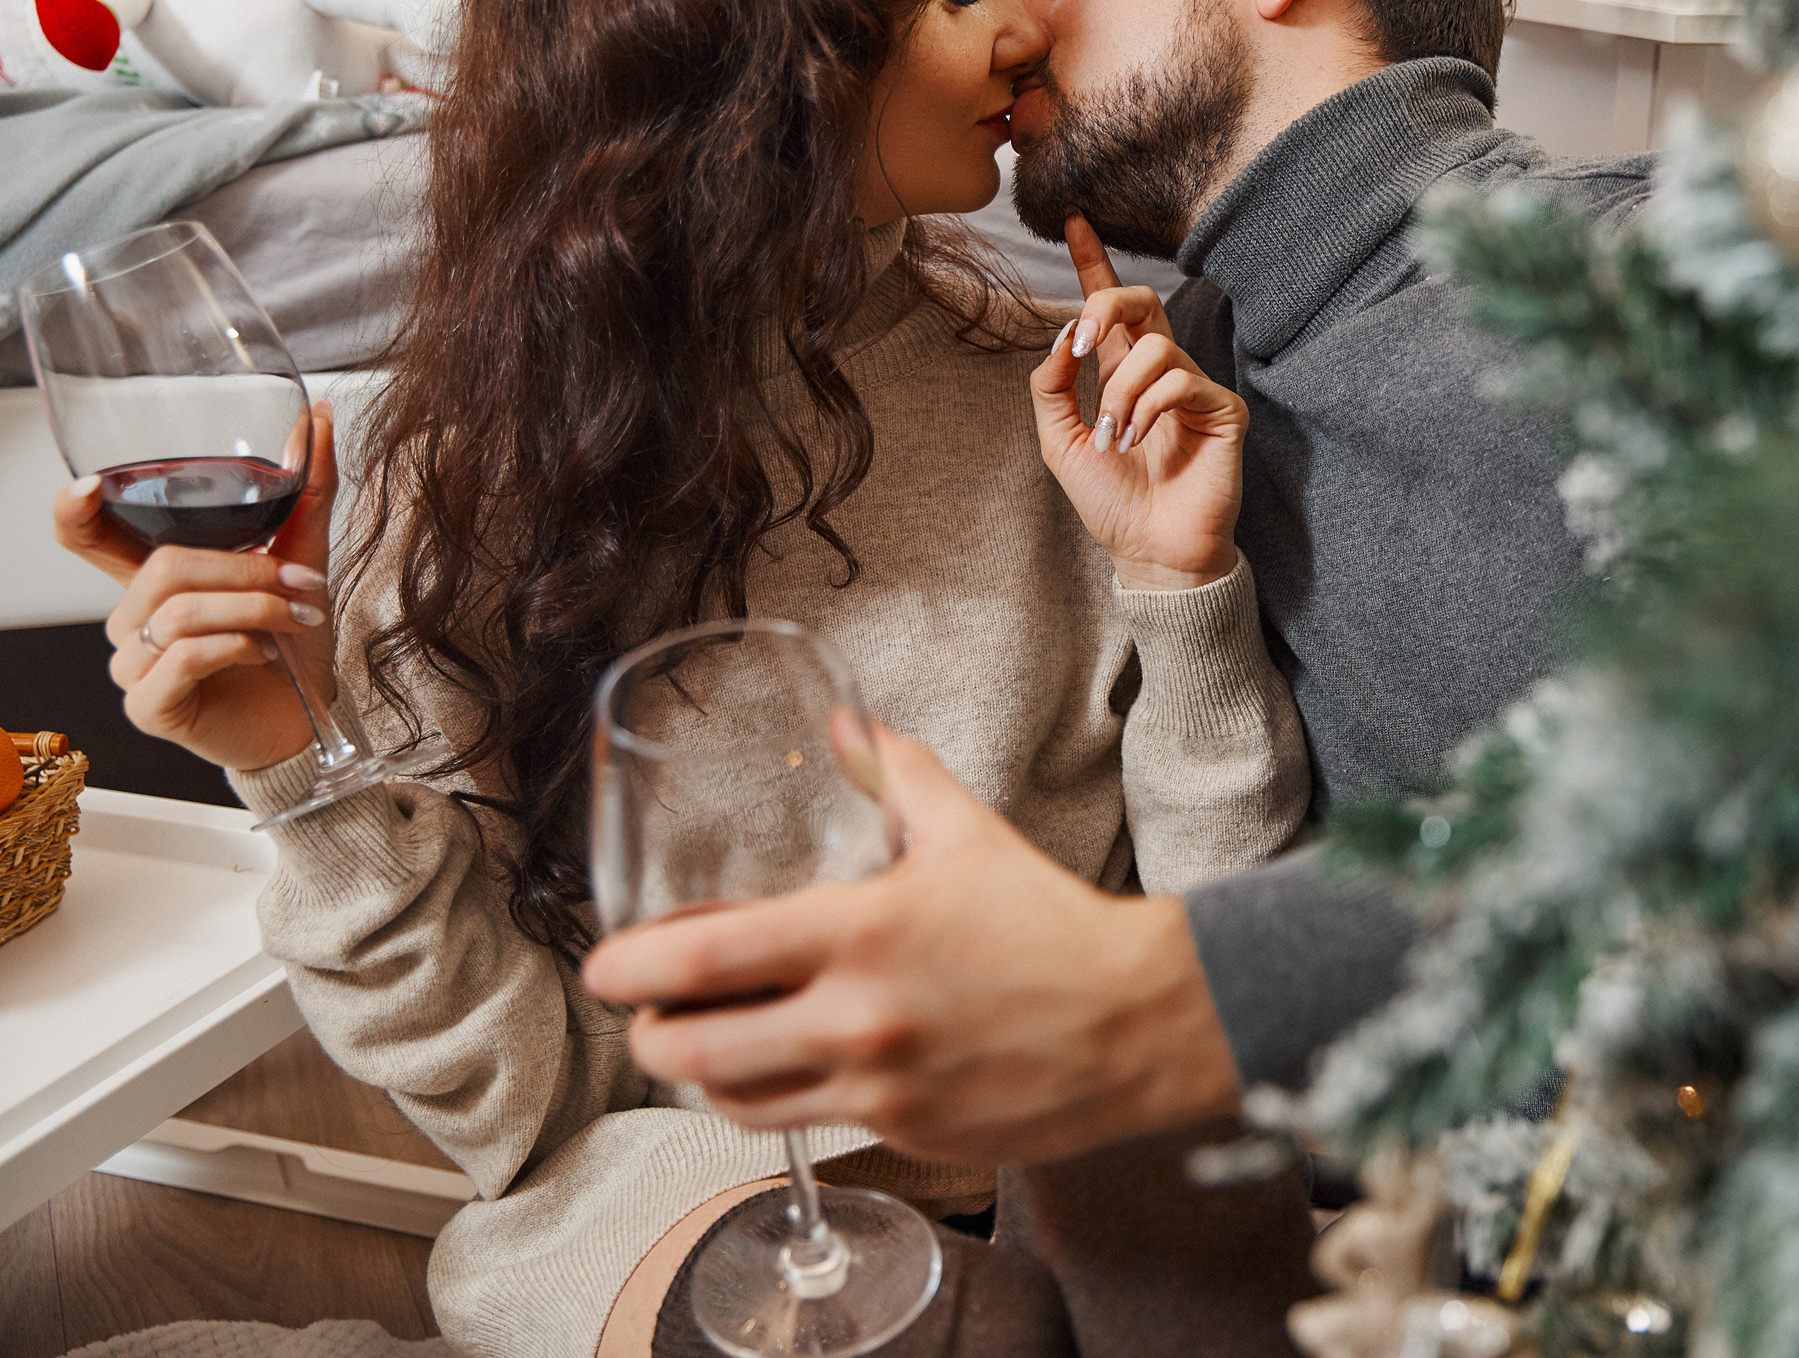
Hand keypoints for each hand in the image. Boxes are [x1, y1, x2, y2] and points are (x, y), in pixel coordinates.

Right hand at [52, 402, 339, 770]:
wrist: (306, 720)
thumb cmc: (289, 646)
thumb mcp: (302, 558)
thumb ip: (305, 492)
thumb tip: (319, 418)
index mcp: (154, 581)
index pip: (87, 540)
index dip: (74, 514)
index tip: (86, 486)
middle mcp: (132, 620)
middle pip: (165, 567)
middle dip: (246, 569)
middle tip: (302, 583)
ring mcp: (133, 666)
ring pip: (180, 612)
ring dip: (255, 607)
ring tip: (298, 616)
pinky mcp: (149, 706)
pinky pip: (184, 658)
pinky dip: (238, 647)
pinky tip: (265, 654)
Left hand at [582, 716, 1244, 1164]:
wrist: (1136, 1022)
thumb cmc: (1052, 925)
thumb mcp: (968, 832)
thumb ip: (894, 771)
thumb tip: (845, 719)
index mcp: (859, 934)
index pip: (699, 962)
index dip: (629, 969)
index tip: (606, 965)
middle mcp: (854, 1021)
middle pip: (690, 1051)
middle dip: (648, 1033)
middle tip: (646, 1011)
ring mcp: (874, 1090)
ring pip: (734, 1102)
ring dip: (702, 1075)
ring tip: (705, 1042)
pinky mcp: (901, 1136)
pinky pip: (800, 1126)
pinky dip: (772, 1101)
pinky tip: (781, 1070)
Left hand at [1030, 216, 1244, 590]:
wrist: (1149, 551)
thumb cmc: (1110, 502)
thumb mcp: (1058, 441)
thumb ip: (1051, 387)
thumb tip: (1059, 338)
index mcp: (1121, 373)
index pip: (1109, 307)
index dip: (1093, 262)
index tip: (1073, 220)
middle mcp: (1161, 372)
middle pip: (1140, 300)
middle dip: (1105, 305)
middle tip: (1080, 346)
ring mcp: (1195, 388)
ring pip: (1156, 347)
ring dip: (1120, 392)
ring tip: (1112, 437)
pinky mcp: (1224, 410)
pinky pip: (1182, 380)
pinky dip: (1149, 408)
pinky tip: (1138, 441)